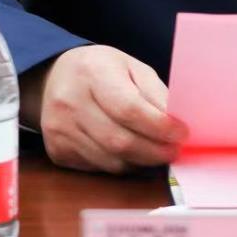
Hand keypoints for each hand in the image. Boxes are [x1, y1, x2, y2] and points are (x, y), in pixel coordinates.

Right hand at [19, 45, 186, 173]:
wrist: (54, 79)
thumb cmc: (101, 71)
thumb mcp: (132, 67)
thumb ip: (155, 93)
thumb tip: (176, 123)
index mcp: (92, 72)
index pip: (129, 109)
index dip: (159, 126)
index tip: (181, 133)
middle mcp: (70, 102)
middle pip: (120, 141)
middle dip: (155, 151)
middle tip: (174, 150)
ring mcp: (60, 130)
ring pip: (111, 161)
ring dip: (141, 161)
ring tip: (156, 152)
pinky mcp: (58, 151)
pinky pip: (99, 168)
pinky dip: (121, 165)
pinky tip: (130, 153)